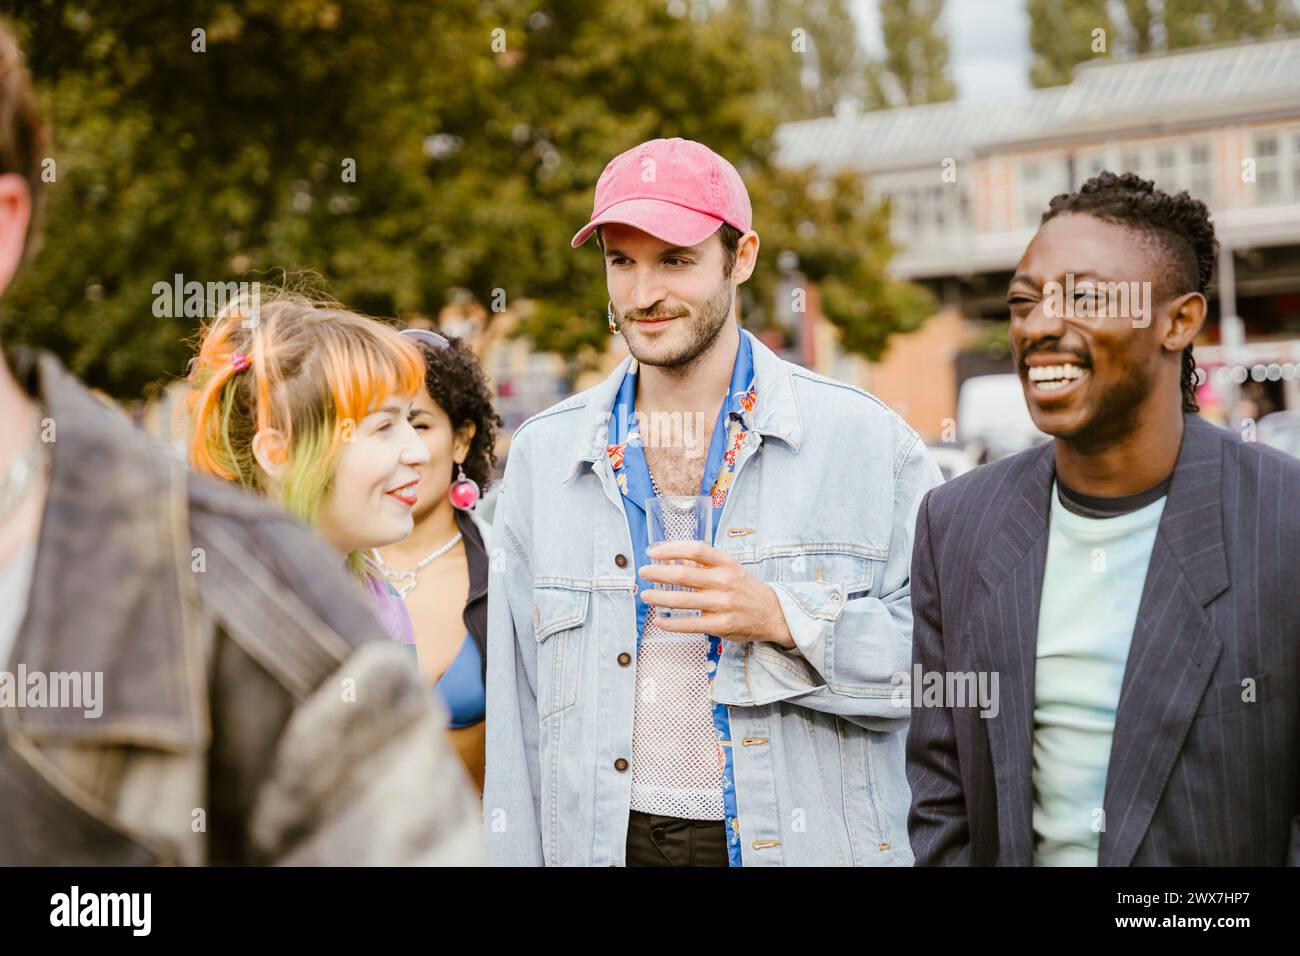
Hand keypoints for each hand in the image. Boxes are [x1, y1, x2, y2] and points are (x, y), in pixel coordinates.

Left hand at [639, 541, 794, 647]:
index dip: (672, 549)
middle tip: (643, 572)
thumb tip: (670, 558)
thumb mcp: (729, 568)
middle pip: (684, 574)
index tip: (654, 552)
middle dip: (658, 573)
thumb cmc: (744, 587)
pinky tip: (659, 621)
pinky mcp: (721, 625)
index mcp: (726, 563)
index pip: (696, 549)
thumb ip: (704, 563)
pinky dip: (671, 624)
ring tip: (646, 595)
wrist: (772, 613)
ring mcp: (723, 604)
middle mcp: (724, 581)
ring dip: (660, 598)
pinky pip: (690, 625)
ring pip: (684, 600)